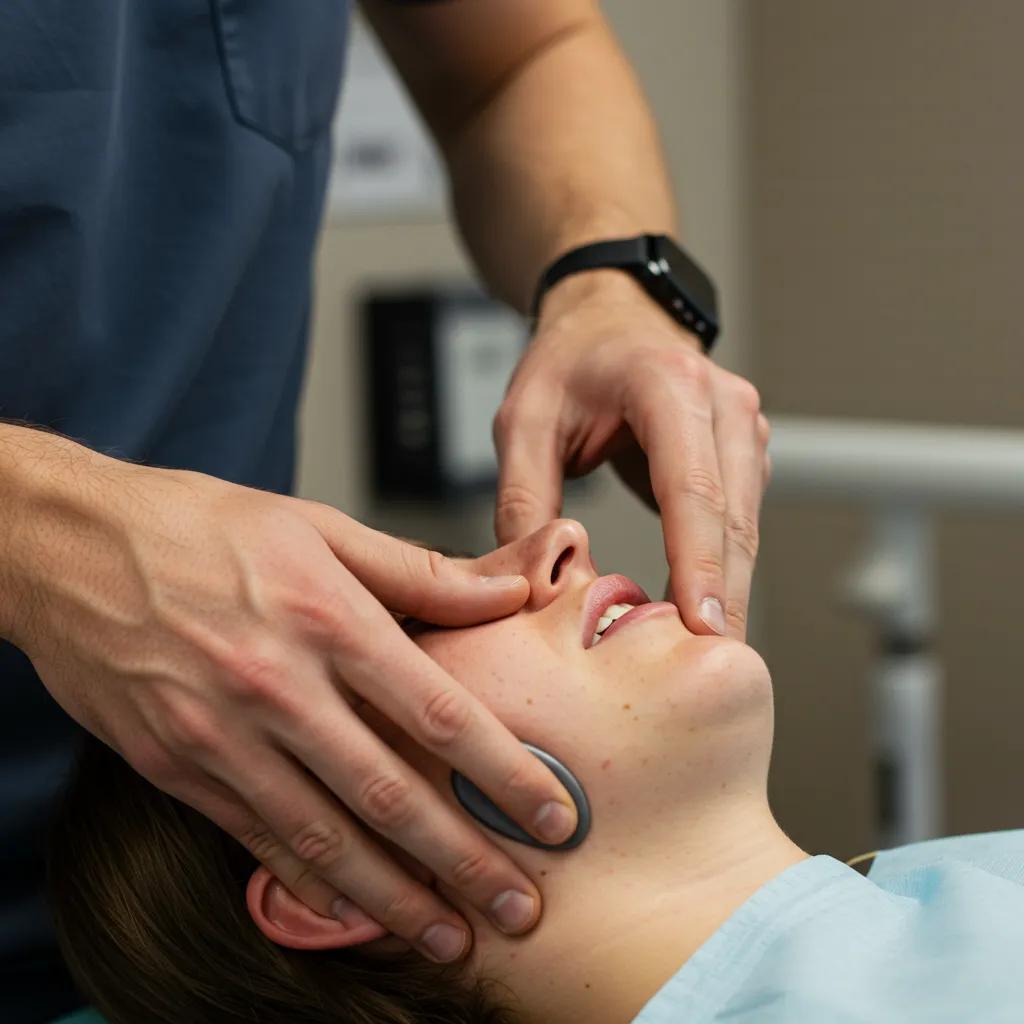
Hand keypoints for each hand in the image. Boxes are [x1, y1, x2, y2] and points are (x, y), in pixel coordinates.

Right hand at [2, 434, 578, 961]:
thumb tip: (504, 592)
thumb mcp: (316, 525)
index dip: (502, 771)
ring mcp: (220, 733)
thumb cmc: (198, 525)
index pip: (436, 709)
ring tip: (447, 939)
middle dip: (462, 860)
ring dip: (391, 896)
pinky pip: (252, 836)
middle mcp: (276, 683)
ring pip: (321, 834)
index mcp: (324, 615)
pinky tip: (350, 909)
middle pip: (388, 791)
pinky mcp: (174, 764)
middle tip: (518, 909)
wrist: (68, 546)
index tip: (553, 815)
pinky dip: (306, 881)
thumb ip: (418, 570)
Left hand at [494, 270, 770, 640]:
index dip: (698, 562)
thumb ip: (524, 499)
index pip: (692, 486)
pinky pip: (741, 521)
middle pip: (732, 517)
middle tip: (712, 670)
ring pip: (746, 527)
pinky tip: (704, 614)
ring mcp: (746, 425)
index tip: (703, 627)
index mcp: (667, 384)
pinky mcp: (747, 452)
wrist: (613, 318)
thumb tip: (536, 582)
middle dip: (724, 597)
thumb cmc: (569, 362)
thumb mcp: (524, 420)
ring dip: (729, 591)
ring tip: (708, 658)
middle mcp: (723, 403)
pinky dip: (724, 569)